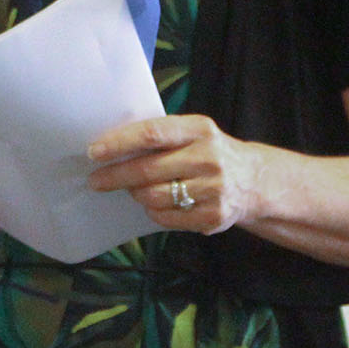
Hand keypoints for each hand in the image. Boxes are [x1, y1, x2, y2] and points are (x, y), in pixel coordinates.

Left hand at [87, 113, 262, 234]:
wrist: (254, 180)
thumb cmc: (209, 152)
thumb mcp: (193, 133)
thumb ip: (161, 136)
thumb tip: (110, 147)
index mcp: (199, 129)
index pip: (151, 134)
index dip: (119, 143)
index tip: (94, 152)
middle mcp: (208, 158)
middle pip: (148, 170)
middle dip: (115, 176)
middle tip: (95, 180)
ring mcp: (213, 189)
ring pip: (154, 197)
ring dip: (136, 194)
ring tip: (133, 189)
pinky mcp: (213, 217)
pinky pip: (167, 218)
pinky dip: (153, 212)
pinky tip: (154, 204)